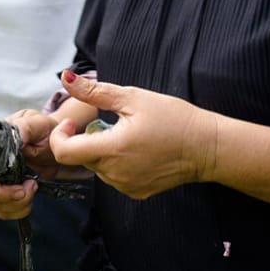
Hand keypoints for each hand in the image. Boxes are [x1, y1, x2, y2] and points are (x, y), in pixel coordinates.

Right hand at [0, 109, 43, 219]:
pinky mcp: (1, 195)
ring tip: (32, 188)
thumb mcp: (37, 123)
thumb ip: (23, 127)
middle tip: (24, 190)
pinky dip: (17, 211)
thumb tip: (14, 139)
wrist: (55, 148)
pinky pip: (1, 210)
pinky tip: (29, 199)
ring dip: (14, 203)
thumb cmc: (43, 132)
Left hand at [47, 71, 218, 199]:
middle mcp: (114, 173)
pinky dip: (117, 164)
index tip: (75, 122)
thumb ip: (95, 91)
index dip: (61, 135)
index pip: (63, 151)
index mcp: (111, 149)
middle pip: (80, 157)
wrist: (208, 147)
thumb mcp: (133, 98)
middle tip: (114, 124)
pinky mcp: (136, 192)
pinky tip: (139, 152)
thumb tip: (66, 78)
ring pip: (97, 167)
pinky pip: (113, 177)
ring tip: (131, 137)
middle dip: (87, 138)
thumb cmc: (174, 118)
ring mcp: (125, 186)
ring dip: (102, 151)